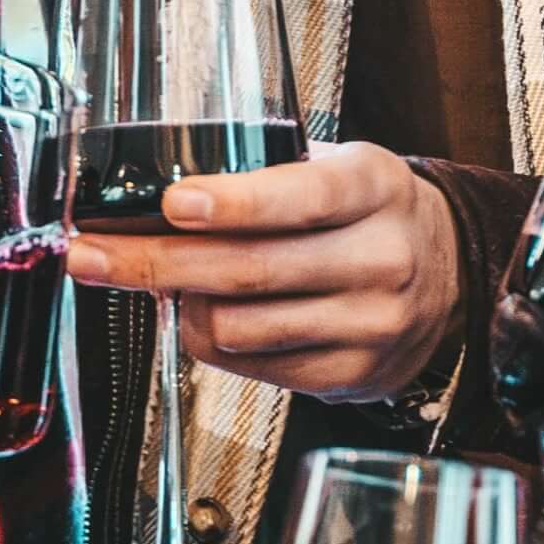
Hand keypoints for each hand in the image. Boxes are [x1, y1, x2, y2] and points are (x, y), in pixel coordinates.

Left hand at [64, 141, 463, 400]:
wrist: (451, 275)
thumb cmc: (372, 215)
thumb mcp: (339, 169)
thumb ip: (268, 176)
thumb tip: (159, 196)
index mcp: (374, 189)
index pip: (302, 197)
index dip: (234, 203)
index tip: (174, 203)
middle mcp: (380, 258)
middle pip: (250, 269)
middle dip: (155, 262)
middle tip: (92, 253)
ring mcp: (369, 323)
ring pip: (239, 325)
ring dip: (182, 304)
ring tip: (168, 281)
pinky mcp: (351, 374)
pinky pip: (251, 365)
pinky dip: (212, 339)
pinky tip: (209, 313)